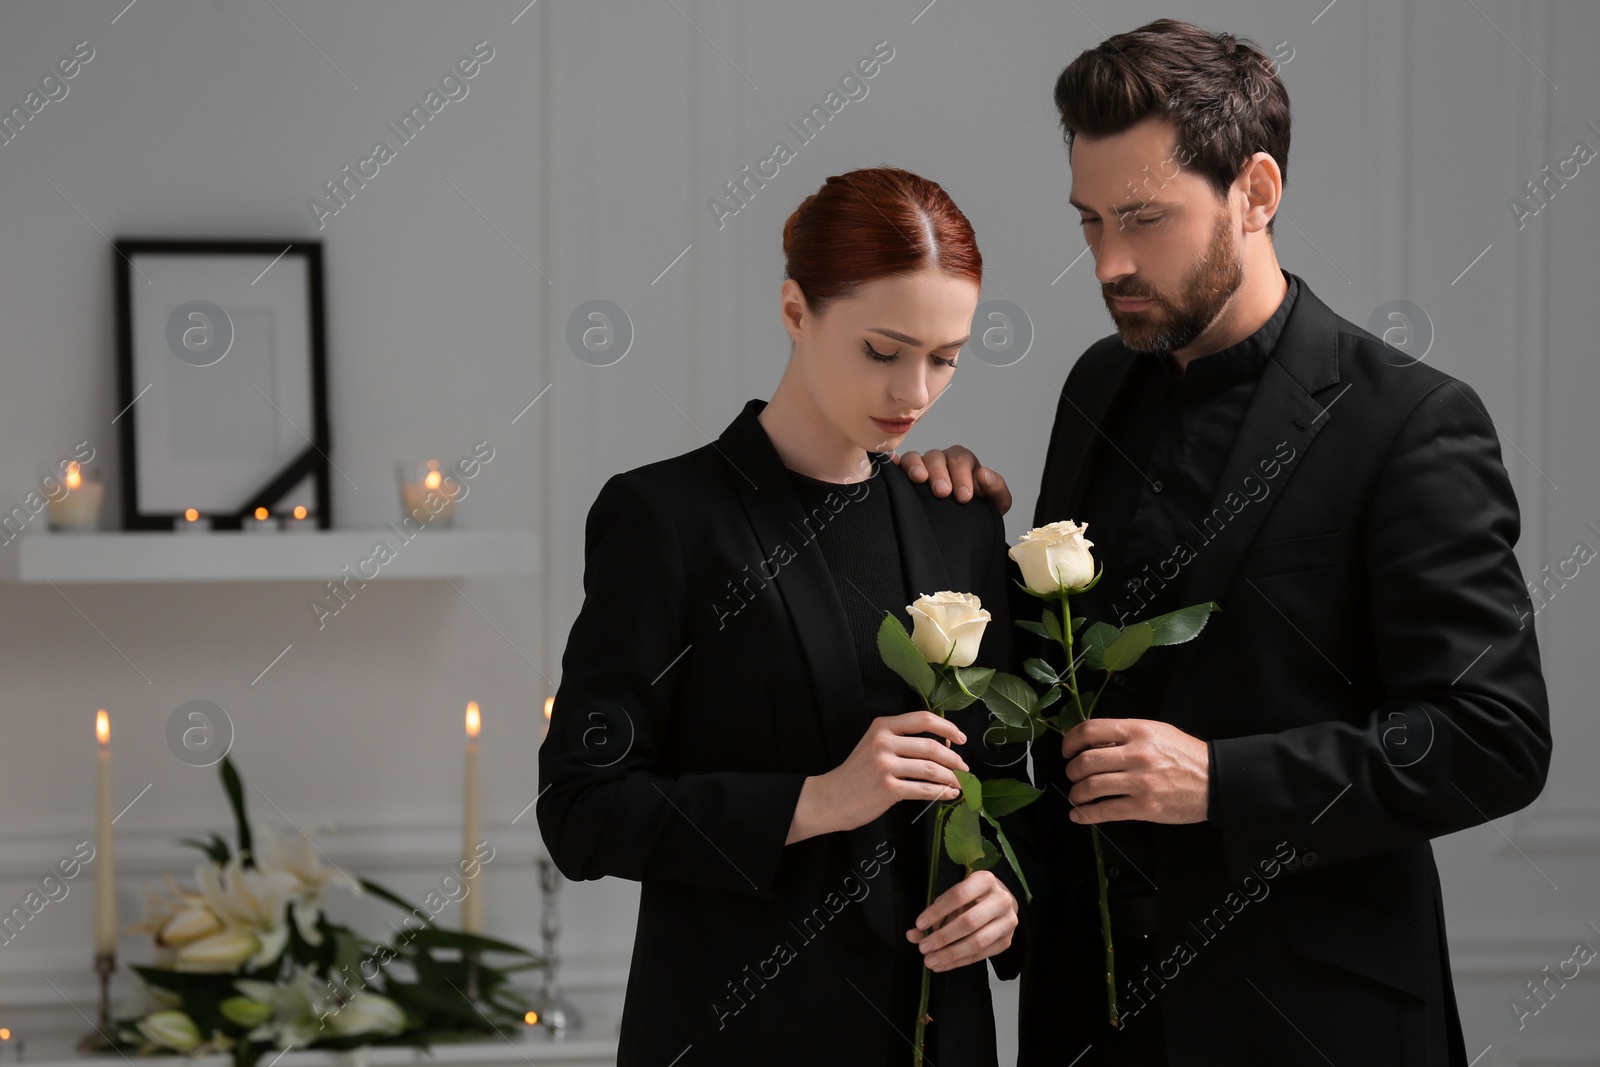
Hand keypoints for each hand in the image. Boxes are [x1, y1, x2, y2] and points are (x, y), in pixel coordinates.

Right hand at [787, 711, 967, 843]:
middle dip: (954, 759)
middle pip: (931, 745)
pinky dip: (942, 792)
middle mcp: (883, 742)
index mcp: (882, 726)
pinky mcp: (888, 789)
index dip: (947, 727)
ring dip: (951, 777)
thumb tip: (942, 745)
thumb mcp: (874, 745)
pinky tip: (949, 794)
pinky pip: (924, 789)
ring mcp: (885, 765)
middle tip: (964, 767)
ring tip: (960, 783)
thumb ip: (901, 741)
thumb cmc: (856, 774)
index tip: (961, 738)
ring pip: (931, 769)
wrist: (830, 798)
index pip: (922, 719)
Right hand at [894, 446, 1011, 514]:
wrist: (960, 530)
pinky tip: (892, 467)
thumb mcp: (994, 505)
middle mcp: (939, 461)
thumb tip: (983, 473)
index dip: (962, 476)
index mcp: (962, 462)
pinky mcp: (902, 478)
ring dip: (916, 466)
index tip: (964, 497)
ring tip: (919, 479)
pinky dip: (892, 465)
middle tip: (942, 492)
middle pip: (937, 457)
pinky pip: (895, 466)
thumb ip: (997, 490)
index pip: (961, 460)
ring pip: (914, 458)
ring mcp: (919, 468)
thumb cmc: (977, 512)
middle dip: (940, 473)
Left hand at [908, 870, 1017, 970]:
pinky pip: (981, 955)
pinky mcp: (1007, 941)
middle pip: (969, 922)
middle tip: (923, 947)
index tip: (920, 924)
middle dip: (943, 937)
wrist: (1001, 902)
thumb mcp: (954, 898)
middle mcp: (1001, 900)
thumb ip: (935, 914)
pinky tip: (943, 965)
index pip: (958, 895)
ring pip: (978, 942)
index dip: (937, 911)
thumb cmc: (973, 898)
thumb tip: (913, 934)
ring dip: (951, 954)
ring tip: (930, 960)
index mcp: (985, 880)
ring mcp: (1007, 922)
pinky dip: (959, 962)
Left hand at [1061, 718, 1209, 823]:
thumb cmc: (1184, 754)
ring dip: (1076, 793)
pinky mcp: (1145, 808)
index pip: (1090, 730)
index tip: (1066, 751)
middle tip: (1073, 775)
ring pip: (1091, 787)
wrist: (1216, 780)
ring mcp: (1140, 782)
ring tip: (1076, 795)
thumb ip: (1125, 735)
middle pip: (1086, 761)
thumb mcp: (1156, 732)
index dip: (1070, 740)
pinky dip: (1085, 814)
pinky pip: (1106, 811)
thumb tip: (1091, 745)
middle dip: (1071, 770)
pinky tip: (1078, 815)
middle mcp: (1136, 754)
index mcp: (1137, 730)